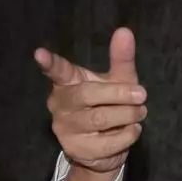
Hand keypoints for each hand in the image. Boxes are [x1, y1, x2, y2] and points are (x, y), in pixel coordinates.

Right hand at [35, 28, 146, 180]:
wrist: (106, 148)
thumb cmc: (110, 106)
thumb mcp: (118, 81)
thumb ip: (121, 59)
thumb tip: (125, 31)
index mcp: (69, 83)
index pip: (58, 71)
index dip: (50, 63)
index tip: (40, 53)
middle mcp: (61, 104)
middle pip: (88, 95)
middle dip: (119, 94)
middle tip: (142, 94)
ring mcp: (66, 128)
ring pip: (100, 118)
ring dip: (127, 114)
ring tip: (140, 112)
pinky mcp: (77, 149)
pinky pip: (108, 142)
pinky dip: (128, 134)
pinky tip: (133, 129)